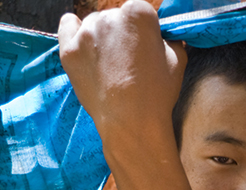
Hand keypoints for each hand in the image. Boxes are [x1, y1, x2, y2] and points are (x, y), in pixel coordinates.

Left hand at [57, 0, 186, 140]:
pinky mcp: (69, 49)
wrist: (131, 122)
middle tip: (128, 59)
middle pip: (116, 16)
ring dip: (101, 36)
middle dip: (123, 33)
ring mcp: (86, 32)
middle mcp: (110, 16)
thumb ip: (169, 38)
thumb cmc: (157, 92)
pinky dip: (74, 31)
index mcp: (139, 13)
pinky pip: (67, 25)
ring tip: (108, 63)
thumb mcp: (178, 59)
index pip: (140, 11)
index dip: (144, 29)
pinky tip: (82, 43)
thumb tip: (162, 37)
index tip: (145, 46)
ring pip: (94, 24)